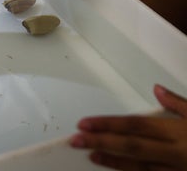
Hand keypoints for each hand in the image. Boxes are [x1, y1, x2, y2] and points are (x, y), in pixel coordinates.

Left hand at [70, 84, 186, 169]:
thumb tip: (157, 89)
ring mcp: (177, 170)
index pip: (135, 125)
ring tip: (91, 155)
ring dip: (113, 161)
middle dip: (101, 141)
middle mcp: (175, 152)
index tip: (84, 123)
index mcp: (177, 132)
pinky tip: (115, 167)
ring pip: (140, 167)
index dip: (107, 124)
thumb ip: (178, 103)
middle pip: (131, 145)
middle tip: (76, 139)